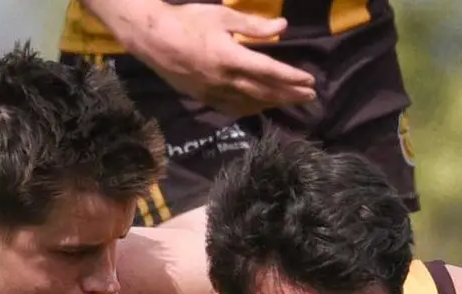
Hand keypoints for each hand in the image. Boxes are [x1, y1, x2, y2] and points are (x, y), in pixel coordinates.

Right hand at [131, 5, 316, 116]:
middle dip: (289, 95)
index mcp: (231, 57)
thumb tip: (282, 29)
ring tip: (290, 102)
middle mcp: (225, 80)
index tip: (310, 82)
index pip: (270, 71)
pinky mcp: (203, 97)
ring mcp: (214, 92)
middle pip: (265, 91)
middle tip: (309, 97)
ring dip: (273, 103)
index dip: (292, 78)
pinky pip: (232, 108)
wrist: (152, 38)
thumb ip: (253, 25)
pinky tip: (259, 107)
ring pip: (250, 103)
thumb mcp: (222, 16)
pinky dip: (250, 108)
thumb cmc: (187, 21)